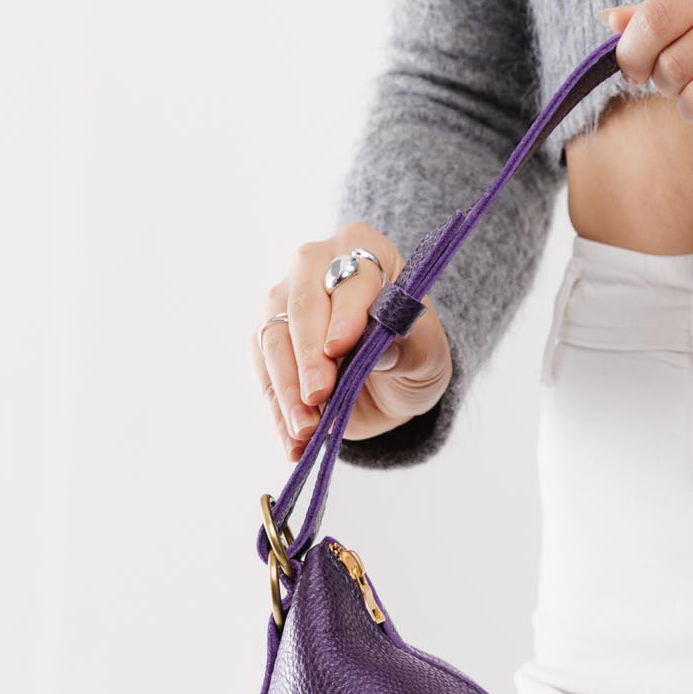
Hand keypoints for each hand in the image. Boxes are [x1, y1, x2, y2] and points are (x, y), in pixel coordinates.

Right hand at [253, 222, 452, 461]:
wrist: (394, 383)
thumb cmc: (414, 353)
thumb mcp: (428, 354)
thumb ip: (408, 345)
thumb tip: (379, 348)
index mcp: (363, 250)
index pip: (349, 276)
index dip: (344, 312)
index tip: (341, 348)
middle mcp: (315, 266)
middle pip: (300, 304)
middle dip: (308, 356)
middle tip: (318, 396)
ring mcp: (285, 301)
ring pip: (273, 340)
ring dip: (287, 390)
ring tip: (306, 431)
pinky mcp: (268, 340)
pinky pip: (264, 374)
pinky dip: (278, 412)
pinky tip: (293, 444)